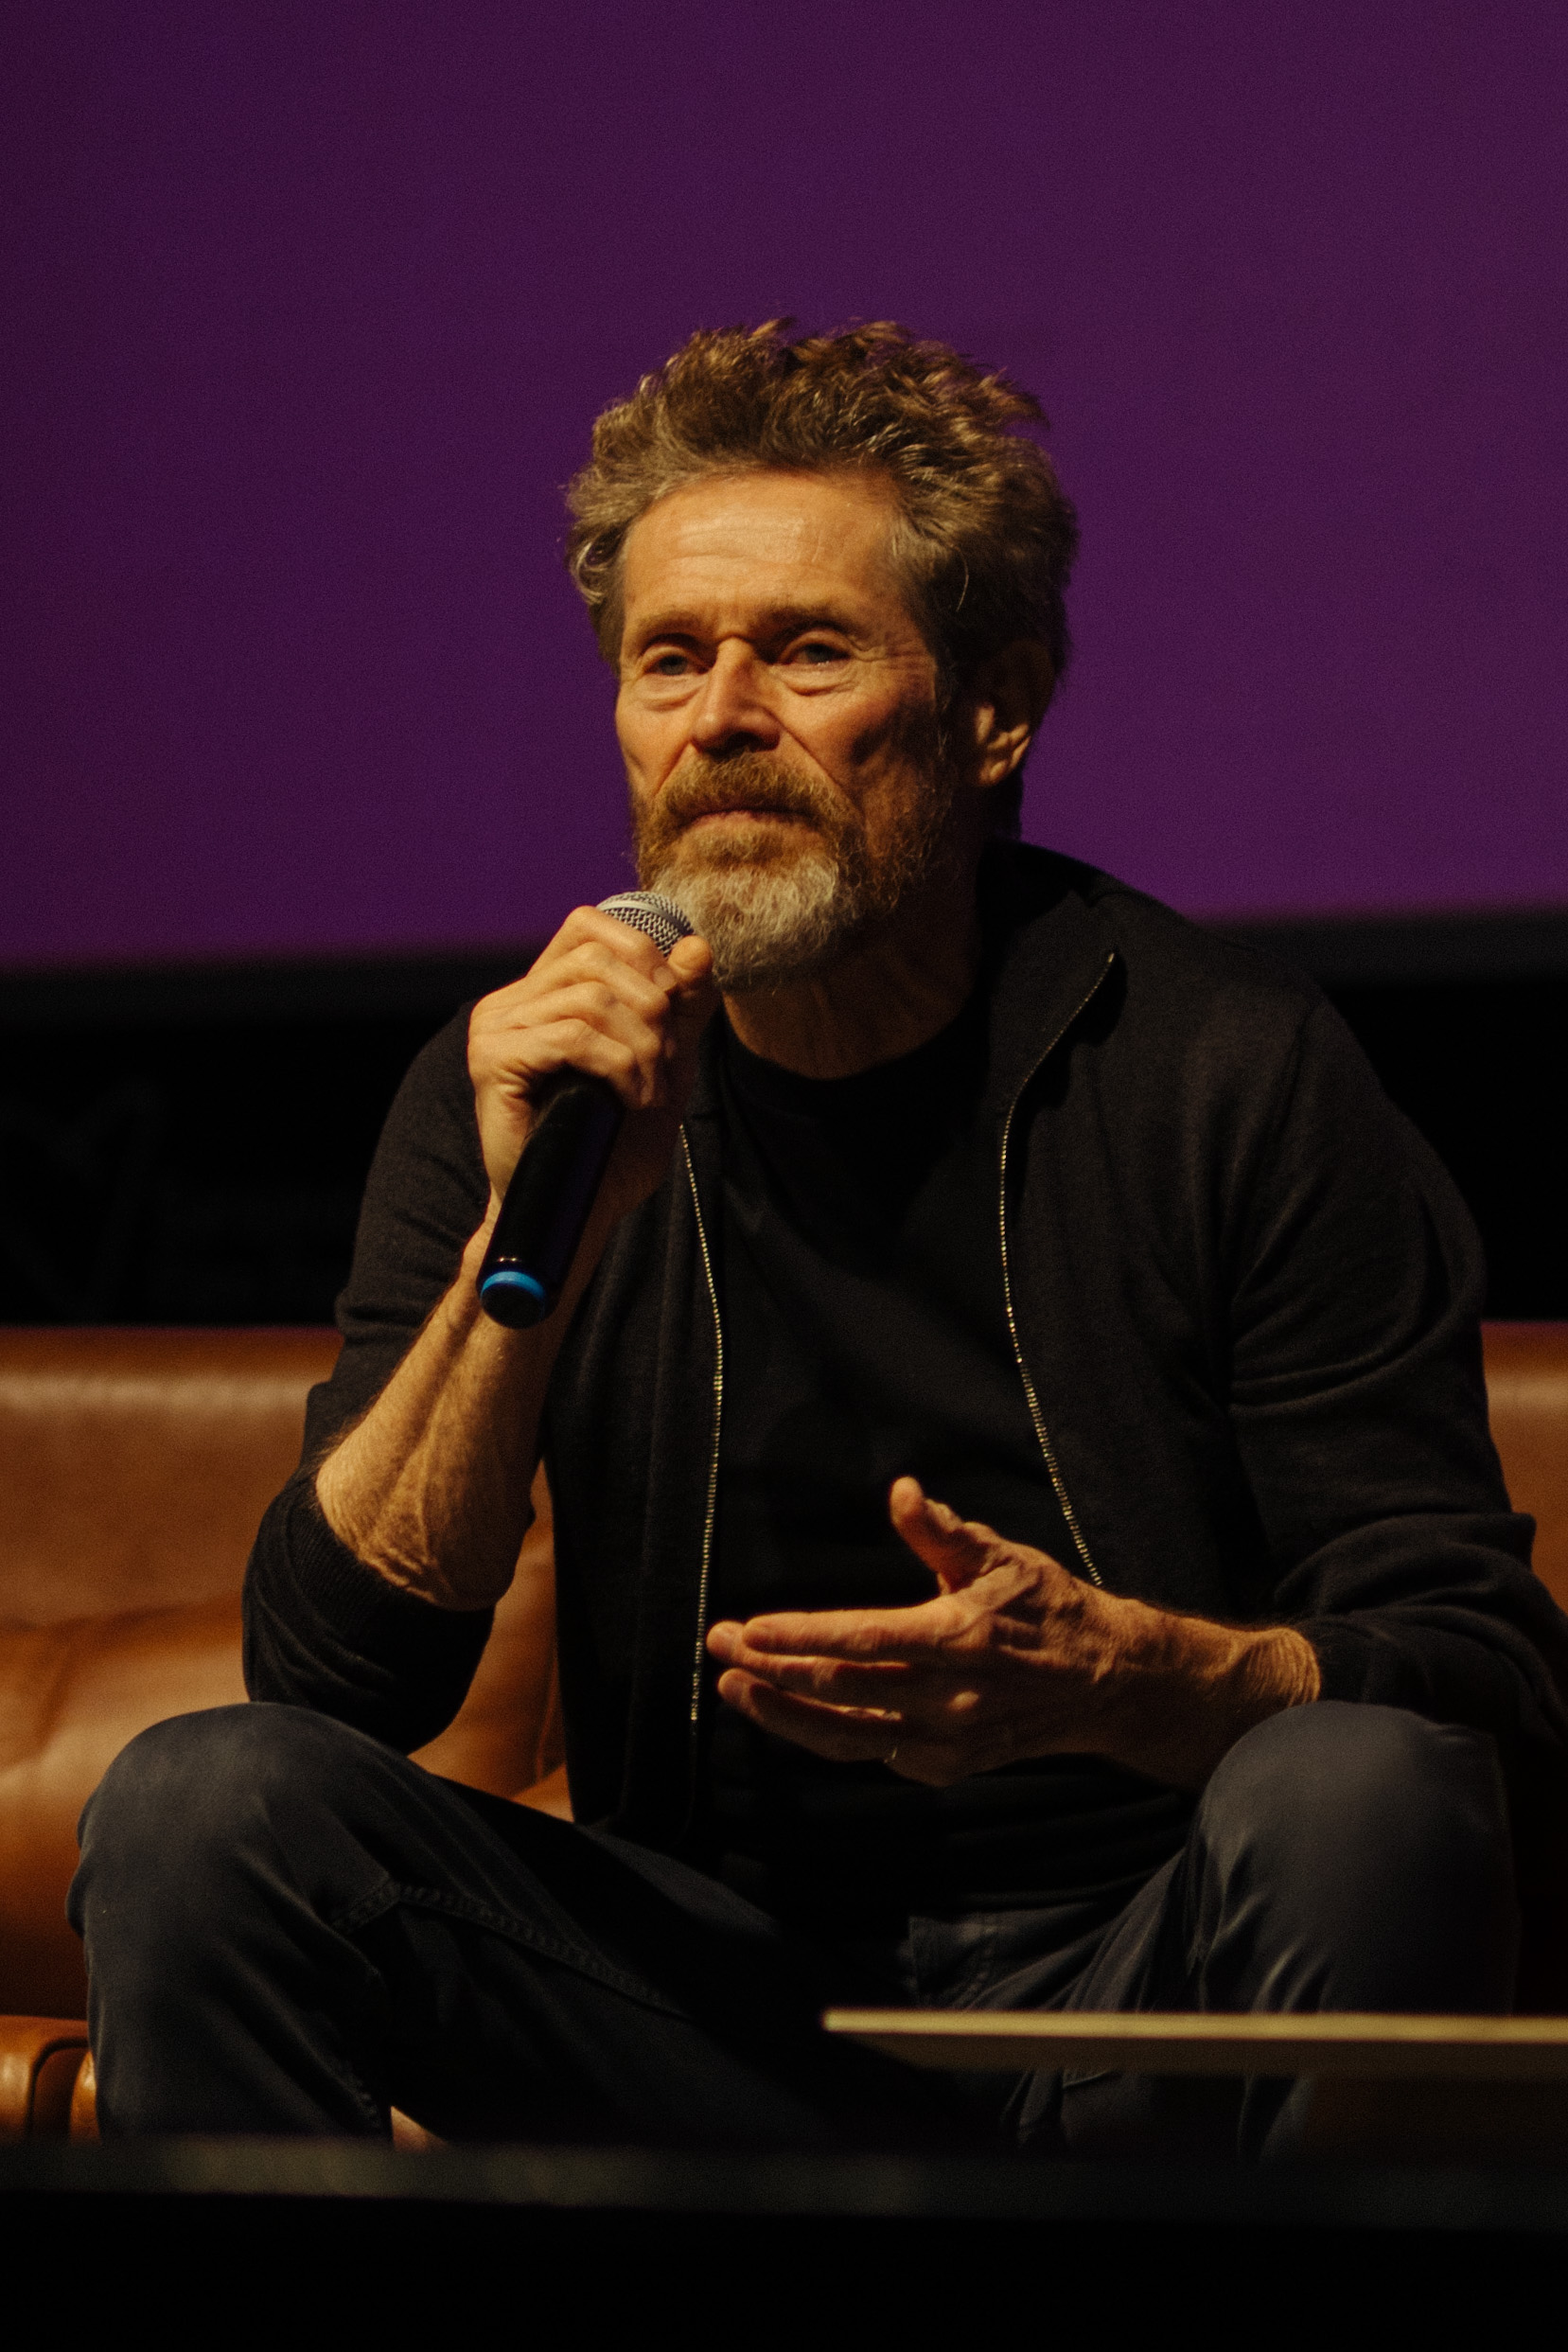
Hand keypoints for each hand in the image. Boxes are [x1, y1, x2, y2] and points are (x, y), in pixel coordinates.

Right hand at [468, 907, 717, 1224]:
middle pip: (600, 958)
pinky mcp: (492, 1061)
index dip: (643, 955)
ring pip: (591, 998)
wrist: (577, 1209)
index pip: (590, 925)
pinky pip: (572, 1036)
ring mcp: (495, 1027)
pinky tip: (626, 1101)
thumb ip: (680, 1006)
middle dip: (653, 1009)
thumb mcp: (663, 1064)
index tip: (670, 1013)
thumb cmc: (613, 1144)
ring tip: (648, 1094)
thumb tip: (698, 946)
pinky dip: (617, 1066)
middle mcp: (510, 1001)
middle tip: (663, 1066)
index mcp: (542, 992)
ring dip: (640, 1048)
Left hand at [705, 1478, 1319, 1790]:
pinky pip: (871, 1752)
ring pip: (844, 1734)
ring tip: (734, 1686)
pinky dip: (826, 1734)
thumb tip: (902, 1491)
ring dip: (782, 1713)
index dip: (797, 1636)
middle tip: (719, 1645)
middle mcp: (945, 1698)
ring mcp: (944, 1741)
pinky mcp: (944, 1767)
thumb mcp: (1001, 1556)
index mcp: (955, 1639)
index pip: (858, 1640)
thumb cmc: (1047, 1608)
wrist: (1104, 1681)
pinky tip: (788, 1713)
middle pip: (838, 1689)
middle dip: (770, 1669)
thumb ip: (942, 1531)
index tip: (746, 1627)